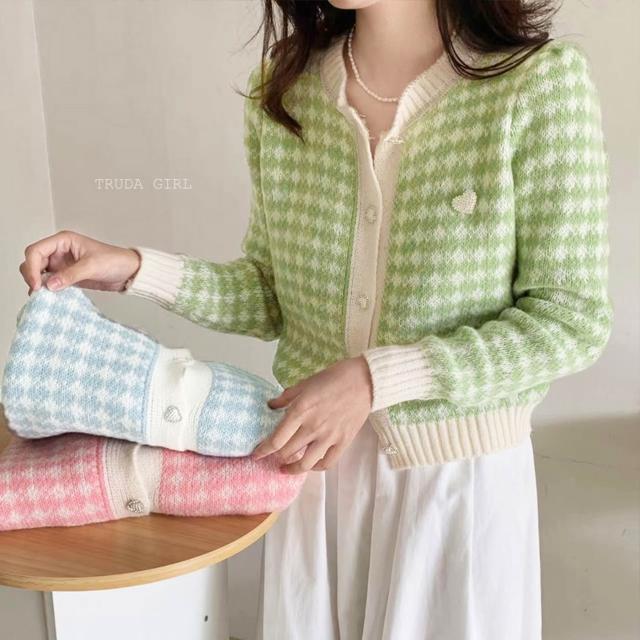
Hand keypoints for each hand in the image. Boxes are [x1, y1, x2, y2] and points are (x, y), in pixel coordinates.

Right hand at [19, 230, 140, 294]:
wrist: (128, 272)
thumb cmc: (114, 261)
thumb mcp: (92, 266)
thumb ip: (70, 275)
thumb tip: (49, 285)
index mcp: (63, 241)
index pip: (35, 251)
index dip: (31, 267)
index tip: (37, 284)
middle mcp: (59, 251)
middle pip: (33, 261)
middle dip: (31, 275)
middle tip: (38, 292)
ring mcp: (61, 264)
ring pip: (38, 273)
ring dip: (37, 283)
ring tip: (42, 296)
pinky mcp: (66, 276)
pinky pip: (49, 282)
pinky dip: (46, 289)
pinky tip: (49, 297)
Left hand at [251, 355, 373, 472]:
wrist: (364, 380)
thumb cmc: (333, 377)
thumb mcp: (305, 383)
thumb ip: (286, 397)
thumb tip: (271, 406)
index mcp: (300, 411)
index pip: (276, 439)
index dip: (262, 450)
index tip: (256, 454)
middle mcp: (312, 427)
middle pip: (287, 452)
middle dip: (275, 457)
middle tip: (270, 457)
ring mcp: (329, 437)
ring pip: (306, 464)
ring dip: (292, 469)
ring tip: (285, 468)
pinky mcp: (343, 442)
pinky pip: (327, 463)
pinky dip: (316, 468)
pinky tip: (310, 465)